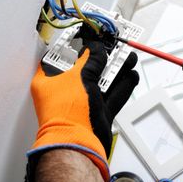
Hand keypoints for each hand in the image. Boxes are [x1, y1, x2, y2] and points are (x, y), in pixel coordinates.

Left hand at [27, 41, 138, 181]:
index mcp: (51, 81)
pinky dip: (123, 86)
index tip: (90, 36)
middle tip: (116, 47)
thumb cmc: (68, 113)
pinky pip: (113, 96)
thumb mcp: (79, 78)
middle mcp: (67, 91)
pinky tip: (131, 76)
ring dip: (118, 70)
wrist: (78, 145)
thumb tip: (96, 48)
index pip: (62, 56)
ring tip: (129, 58)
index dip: (76, 45)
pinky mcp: (99, 112)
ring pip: (104, 82)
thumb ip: (91, 60)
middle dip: (105, 57)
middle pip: (88, 68)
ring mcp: (84, 102)